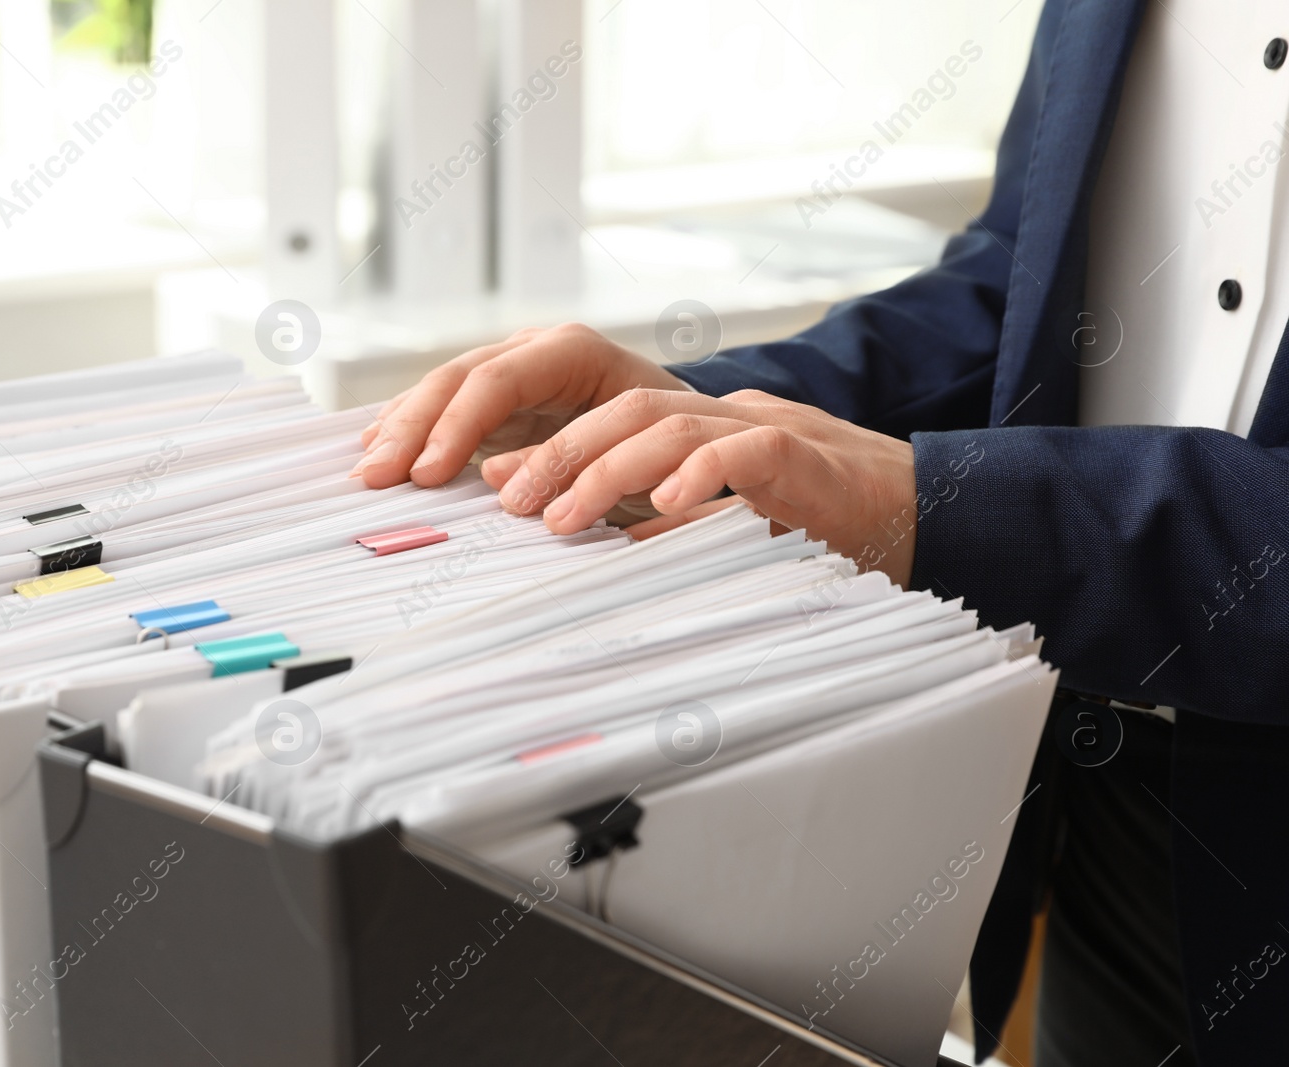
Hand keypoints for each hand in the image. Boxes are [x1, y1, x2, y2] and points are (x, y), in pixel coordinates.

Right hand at [351, 324, 688, 488]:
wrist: (693, 430)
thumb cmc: (670, 444)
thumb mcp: (635, 454)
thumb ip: (569, 462)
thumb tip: (494, 481)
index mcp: (574, 351)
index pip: (497, 380)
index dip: (455, 426)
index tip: (426, 474)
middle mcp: (537, 349)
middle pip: (458, 377)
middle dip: (412, 427)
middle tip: (376, 476)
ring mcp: (515, 367)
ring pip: (443, 387)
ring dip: (400, 427)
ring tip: (366, 467)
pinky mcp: (501, 397)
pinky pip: (446, 403)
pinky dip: (411, 424)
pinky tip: (375, 446)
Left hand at [482, 388, 919, 586]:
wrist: (930, 520)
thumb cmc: (824, 532)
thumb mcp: (724, 525)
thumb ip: (653, 512)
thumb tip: (568, 513)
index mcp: (705, 432)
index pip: (613, 421)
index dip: (552, 446)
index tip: (496, 484)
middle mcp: (731, 419)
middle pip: (629, 410)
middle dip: (561, 452)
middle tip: (511, 502)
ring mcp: (773, 432)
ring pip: (675, 423)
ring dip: (609, 468)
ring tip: (564, 516)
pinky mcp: (812, 461)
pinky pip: (748, 455)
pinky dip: (701, 475)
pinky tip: (661, 512)